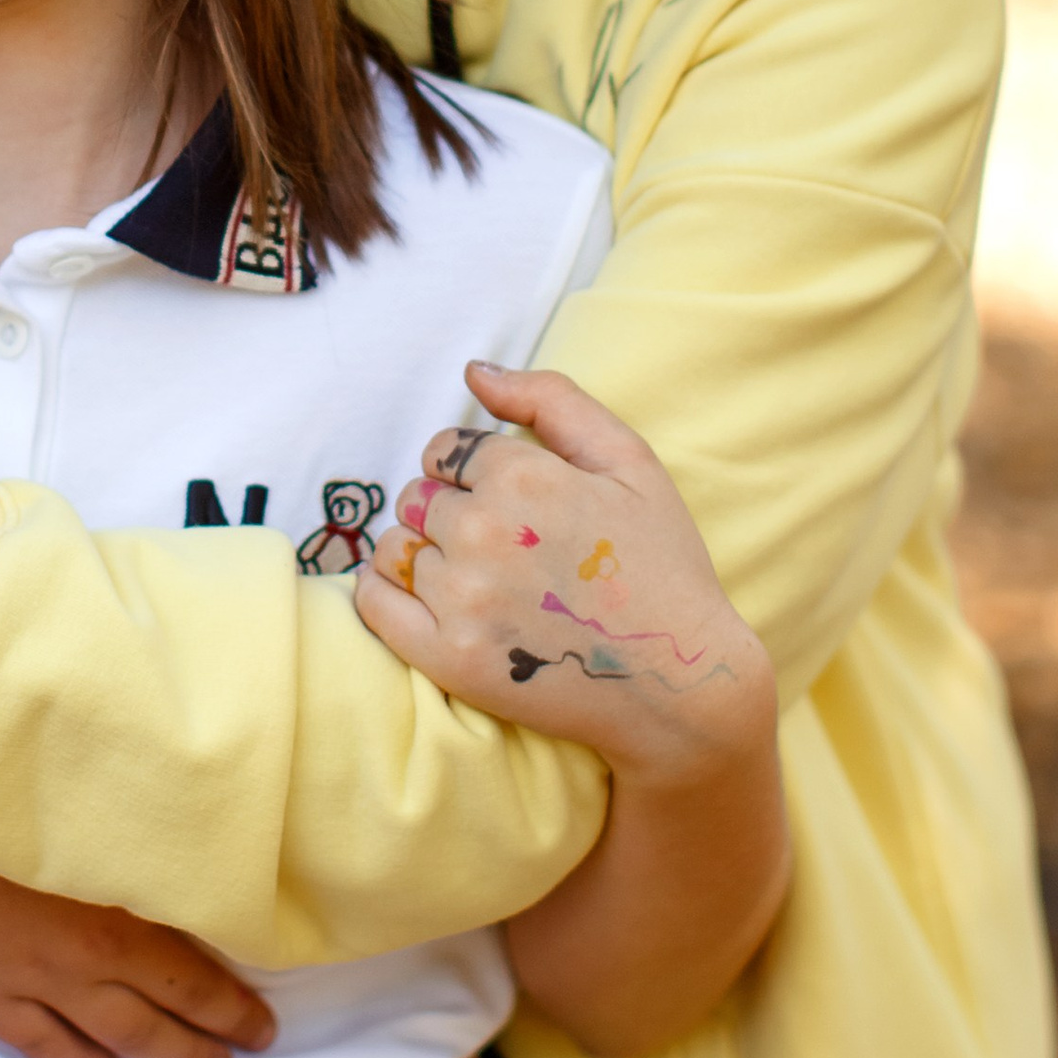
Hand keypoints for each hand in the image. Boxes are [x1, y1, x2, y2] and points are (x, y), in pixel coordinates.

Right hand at [0, 848, 277, 1057]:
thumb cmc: (19, 804)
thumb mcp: (106, 828)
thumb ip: (152, 871)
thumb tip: (206, 894)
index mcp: (118, 927)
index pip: (194, 985)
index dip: (233, 1012)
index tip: (263, 1027)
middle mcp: (80, 969)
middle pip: (157, 1022)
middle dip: (205, 1042)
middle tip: (240, 1051)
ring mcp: (30, 987)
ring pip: (107, 1040)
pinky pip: (38, 1044)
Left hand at [355, 361, 772, 786]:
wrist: (683, 684)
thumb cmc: (663, 565)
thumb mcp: (630, 461)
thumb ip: (551, 400)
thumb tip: (474, 373)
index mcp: (523, 477)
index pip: (446, 450)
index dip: (471, 471)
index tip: (506, 501)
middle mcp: (483, 533)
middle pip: (417, 496)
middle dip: (448, 510)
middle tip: (500, 545)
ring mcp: (462, 599)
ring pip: (397, 547)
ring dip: (424, 554)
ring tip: (478, 579)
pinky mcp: (448, 658)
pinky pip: (374, 604)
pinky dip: (383, 592)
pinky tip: (419, 597)